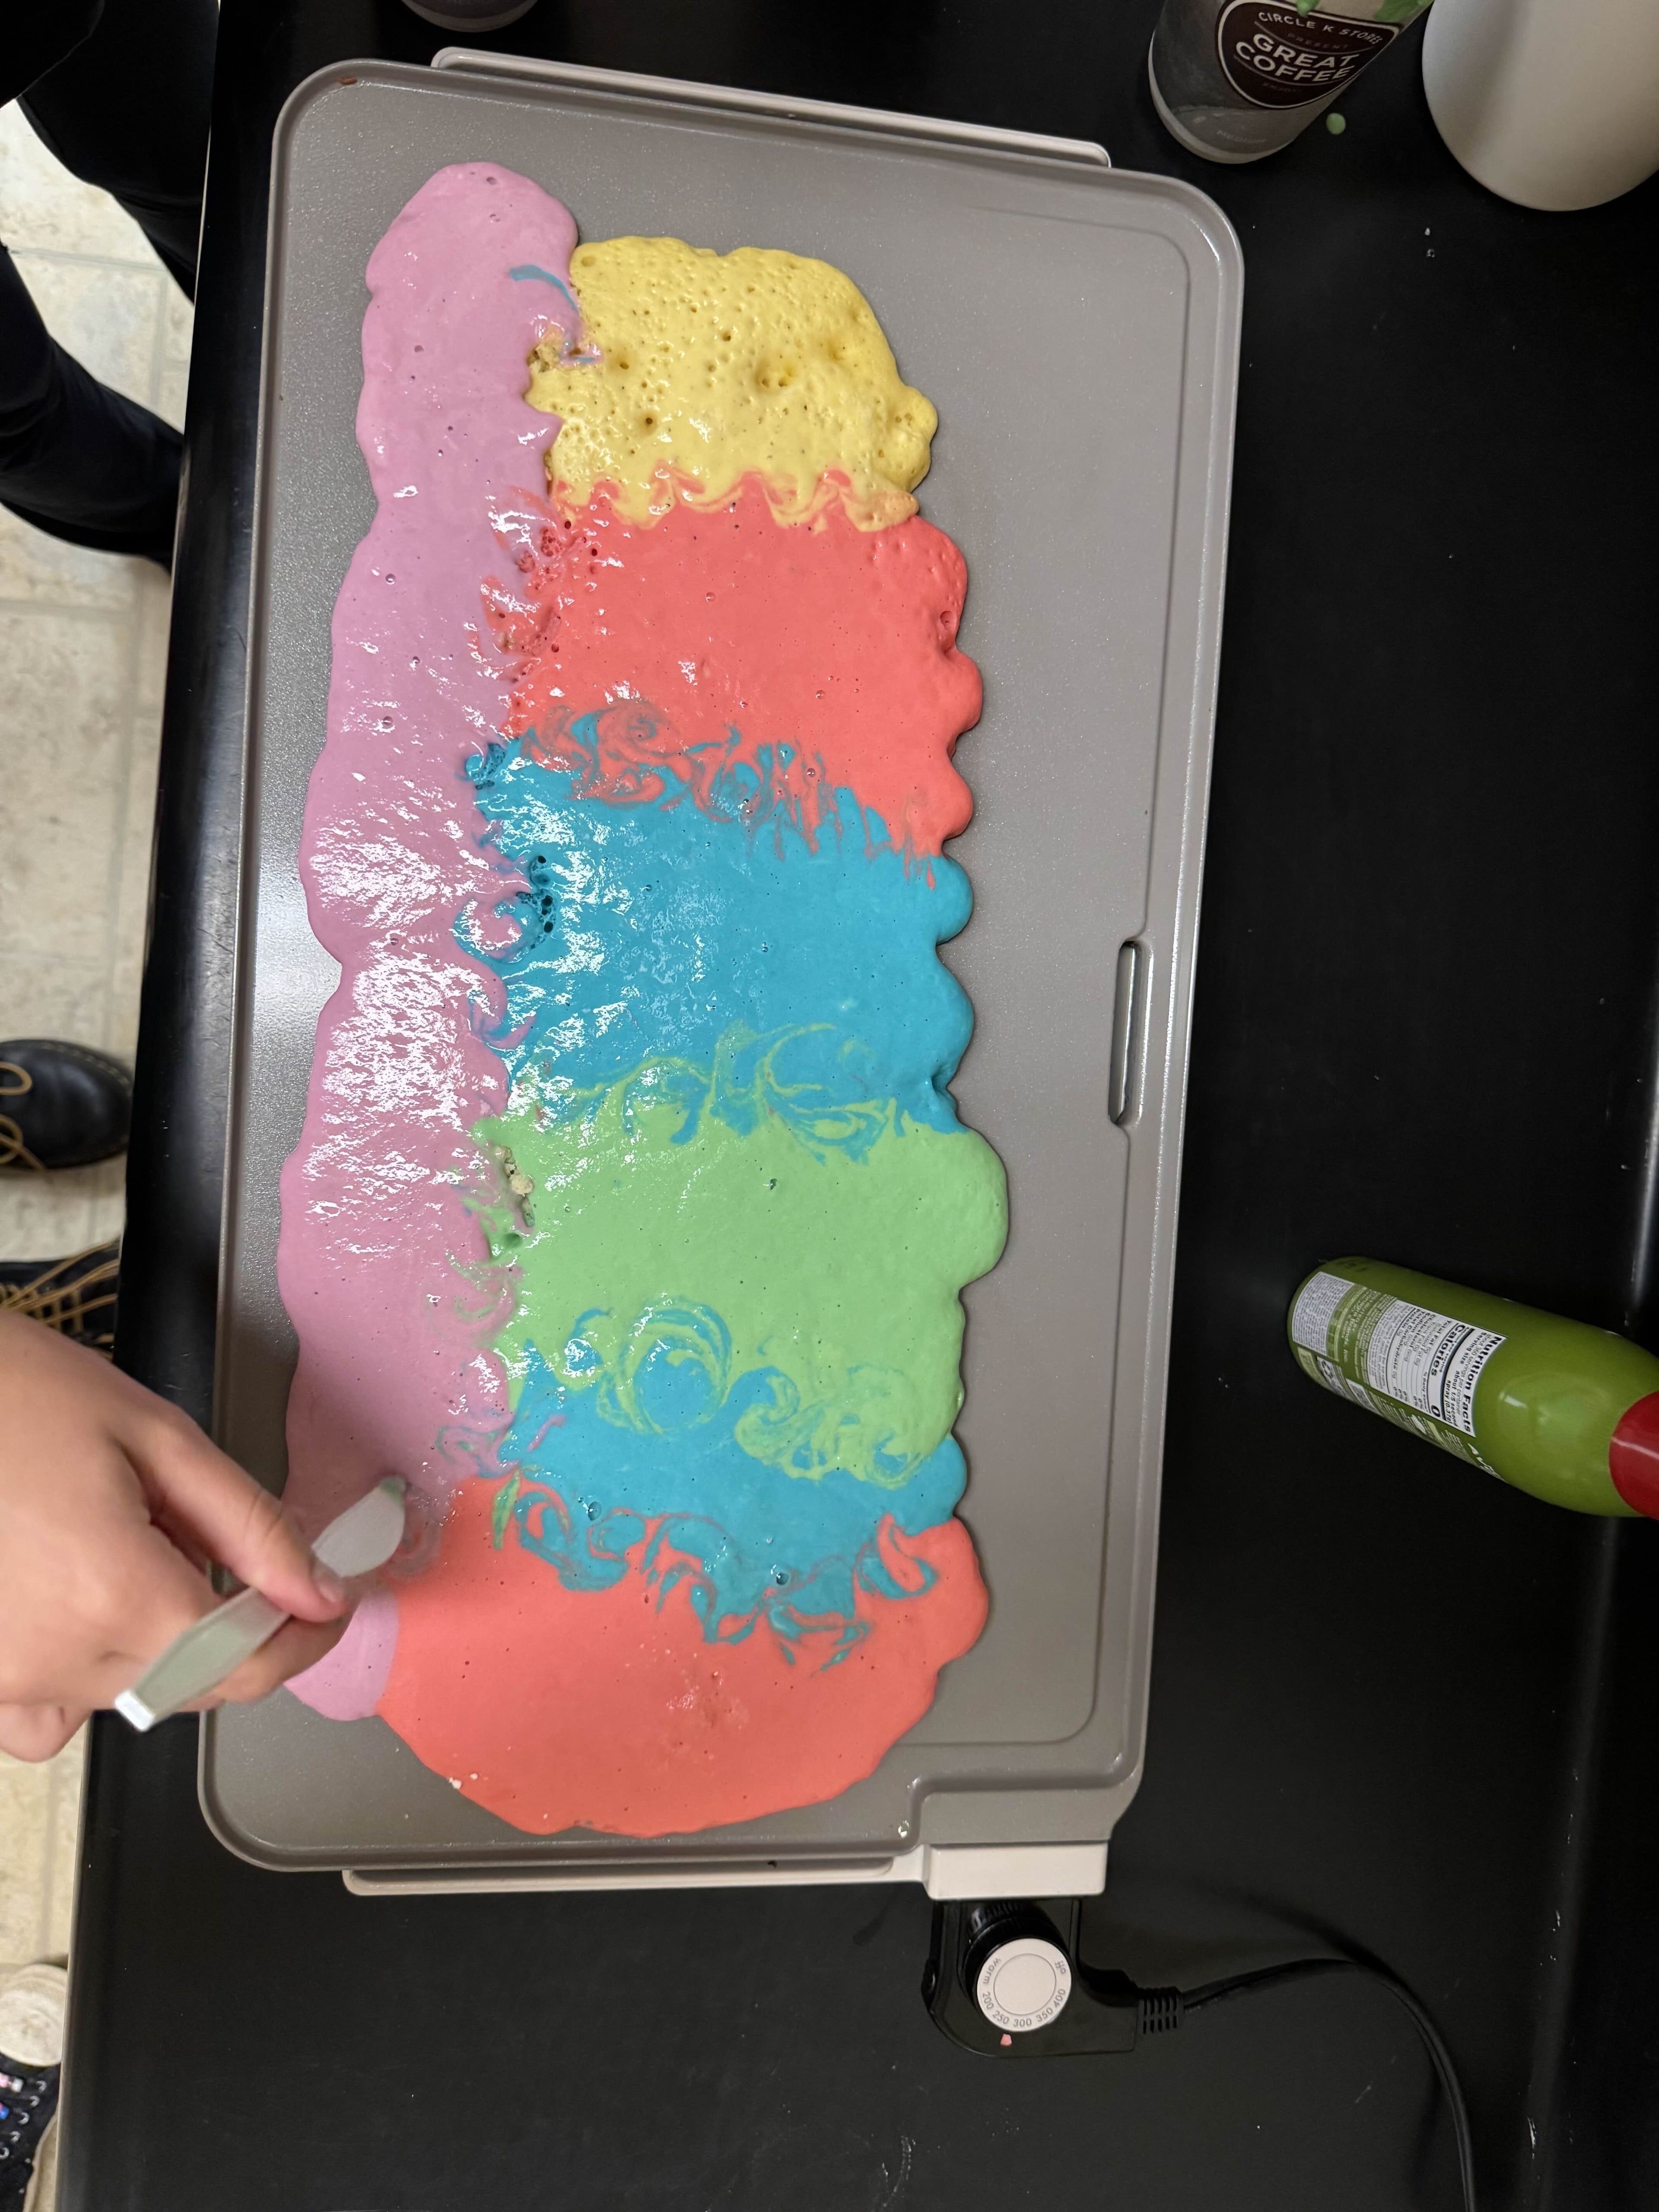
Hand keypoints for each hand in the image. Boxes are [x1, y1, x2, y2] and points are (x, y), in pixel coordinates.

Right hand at [0, 1312, 352, 1759]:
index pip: (249, 1662)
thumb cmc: (14, 1394)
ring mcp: (2, 1679)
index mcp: (114, 1595)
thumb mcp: (157, 1437)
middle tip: (220, 1546)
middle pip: (193, 1683)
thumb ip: (249, 1526)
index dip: (306, 1637)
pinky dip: (80, 1672)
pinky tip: (71, 1603)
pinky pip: (47, 1713)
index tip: (330, 1606)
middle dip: (232, 1627)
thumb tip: (318, 1589)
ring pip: (127, 1695)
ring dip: (156, 1644)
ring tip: (127, 1552)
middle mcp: (54, 1659)